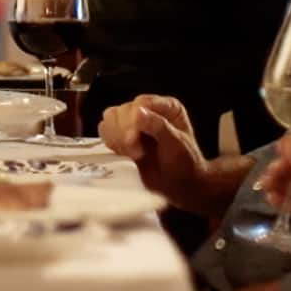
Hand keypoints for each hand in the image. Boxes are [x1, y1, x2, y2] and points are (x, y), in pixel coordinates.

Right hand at [98, 95, 207, 212]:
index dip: (134, 120)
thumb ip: (158, 126)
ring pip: (110, 119)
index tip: (134, 140)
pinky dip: (111, 143)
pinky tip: (125, 154)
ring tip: (133, 153)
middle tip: (137, 152)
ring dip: (117, 138)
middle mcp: (148, 110)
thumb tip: (138, 112)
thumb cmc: (185, 165)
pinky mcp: (122, 136)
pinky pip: (105, 131)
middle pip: (121, 110)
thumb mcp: (177, 145)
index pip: (141, 103)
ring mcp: (133, 123)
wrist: (180, 187)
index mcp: (165, 107)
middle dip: (124, 132)